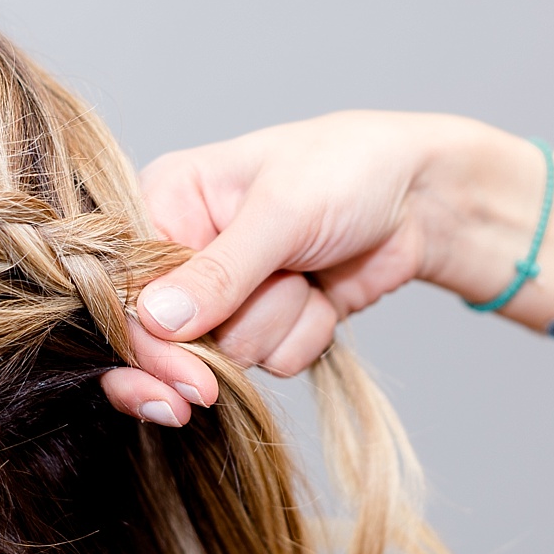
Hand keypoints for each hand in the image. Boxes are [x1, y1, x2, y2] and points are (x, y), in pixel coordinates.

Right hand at [99, 111, 542, 422]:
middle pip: (168, 336)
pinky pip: (273, 361)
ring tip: (305, 272)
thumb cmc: (348, 168)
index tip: (186, 385)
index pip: (130, 287)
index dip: (150, 343)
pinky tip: (324, 293)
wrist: (423, 195)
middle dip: (217, 346)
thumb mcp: (283, 210)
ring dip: (278, 325)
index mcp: (167, 200)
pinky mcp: (271, 320)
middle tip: (216, 385)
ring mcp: (230, 291)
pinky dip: (305, 334)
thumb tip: (155, 321)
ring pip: (229, 354)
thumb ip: (220, 271)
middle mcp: (187, 248)